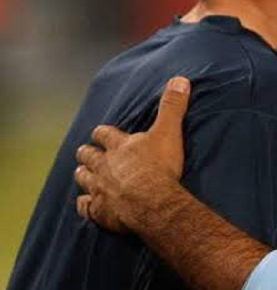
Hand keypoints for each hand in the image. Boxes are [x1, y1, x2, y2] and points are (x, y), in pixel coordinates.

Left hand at [75, 76, 190, 232]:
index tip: (101, 132)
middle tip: (88, 152)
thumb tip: (180, 79)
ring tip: (83, 173)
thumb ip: (173, 107)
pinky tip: (86, 203)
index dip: (102, 133)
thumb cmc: (160, 167)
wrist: (152, 202)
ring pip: (83, 178)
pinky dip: (84, 204)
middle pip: (88, 155)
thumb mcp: (169, 132)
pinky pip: (85, 207)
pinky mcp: (99, 210)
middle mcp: (104, 165)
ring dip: (83, 175)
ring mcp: (99, 188)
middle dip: (87, 153)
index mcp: (120, 146)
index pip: (104, 134)